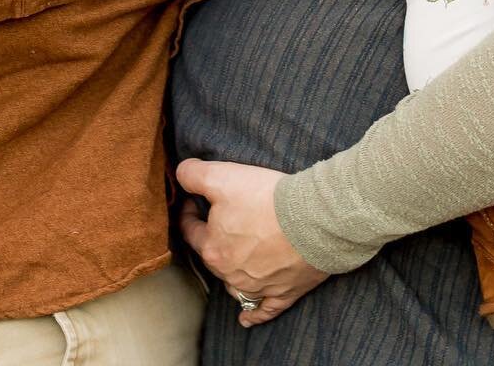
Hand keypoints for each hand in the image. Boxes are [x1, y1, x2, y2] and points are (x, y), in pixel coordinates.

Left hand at [177, 159, 328, 325]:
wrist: (314, 221)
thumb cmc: (267, 199)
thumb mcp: (222, 176)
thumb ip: (193, 175)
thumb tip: (179, 175)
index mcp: (213, 248)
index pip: (190, 230)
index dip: (188, 212)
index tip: (193, 201)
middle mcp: (231, 274)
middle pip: (213, 257)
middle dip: (211, 239)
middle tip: (219, 221)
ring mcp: (256, 288)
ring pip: (234, 284)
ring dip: (230, 274)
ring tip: (232, 261)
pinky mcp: (282, 294)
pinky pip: (263, 310)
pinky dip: (253, 314)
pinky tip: (245, 319)